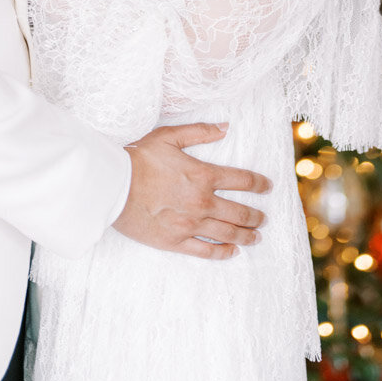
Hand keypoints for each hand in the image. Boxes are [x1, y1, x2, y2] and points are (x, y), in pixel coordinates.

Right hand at [114, 123, 271, 260]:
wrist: (113, 186)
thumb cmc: (139, 159)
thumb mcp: (169, 136)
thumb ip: (199, 132)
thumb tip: (225, 127)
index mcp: (203, 176)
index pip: (241, 180)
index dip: (259, 184)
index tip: (268, 187)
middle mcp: (202, 202)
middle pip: (239, 213)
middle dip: (256, 216)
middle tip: (264, 219)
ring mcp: (190, 225)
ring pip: (227, 234)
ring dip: (246, 236)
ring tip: (256, 237)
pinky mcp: (176, 242)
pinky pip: (206, 251)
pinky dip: (223, 252)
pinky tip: (232, 252)